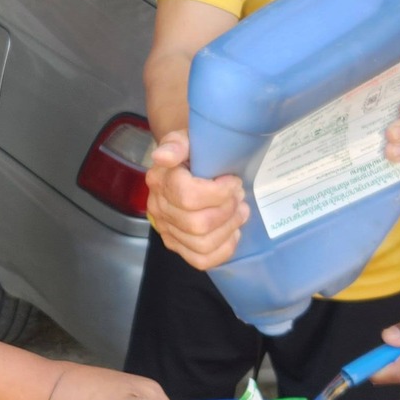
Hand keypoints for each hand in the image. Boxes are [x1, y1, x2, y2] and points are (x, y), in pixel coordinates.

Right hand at [144, 130, 247, 270]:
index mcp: (160, 180)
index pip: (188, 196)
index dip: (218, 192)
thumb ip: (175, 143)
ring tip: (241, 211)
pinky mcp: (178, 245)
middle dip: (228, 210)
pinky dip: (223, 249)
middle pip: (198, 224)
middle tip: (239, 196)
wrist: (187, 165)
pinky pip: (201, 260)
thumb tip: (163, 156)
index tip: (232, 181)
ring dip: (229, 228)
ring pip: (202, 244)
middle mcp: (159, 208)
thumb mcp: (186, 139)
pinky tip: (233, 232)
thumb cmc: (192, 152)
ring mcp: (167, 230)